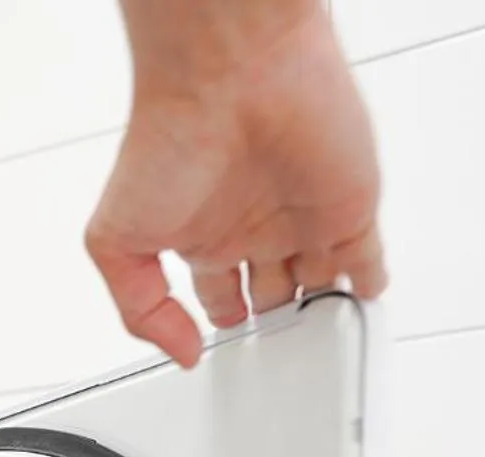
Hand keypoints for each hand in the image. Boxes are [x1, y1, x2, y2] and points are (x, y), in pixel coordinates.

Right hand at [87, 3, 384, 367]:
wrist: (227, 78)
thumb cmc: (167, 138)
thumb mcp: (115, 241)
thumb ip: (140, 309)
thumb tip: (181, 350)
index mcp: (200, 236)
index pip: (217, 295)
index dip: (221, 323)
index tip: (222, 346)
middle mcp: (252, 226)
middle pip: (271, 290)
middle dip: (273, 317)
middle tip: (278, 346)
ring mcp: (302, 216)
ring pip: (318, 278)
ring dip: (319, 306)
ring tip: (321, 336)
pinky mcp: (349, 206)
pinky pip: (367, 255)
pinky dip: (369, 282)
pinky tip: (366, 299)